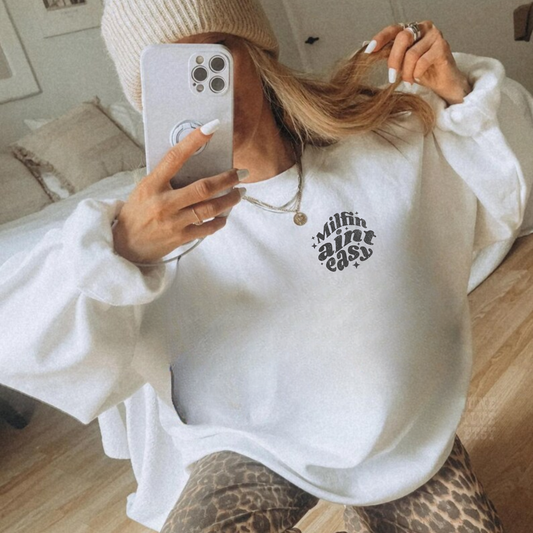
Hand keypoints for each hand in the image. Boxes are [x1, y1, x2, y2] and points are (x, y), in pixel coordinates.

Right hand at [112, 125, 245, 264]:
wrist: (124, 245)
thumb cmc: (136, 213)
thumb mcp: (144, 189)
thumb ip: (166, 178)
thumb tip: (193, 163)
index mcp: (152, 185)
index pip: (175, 157)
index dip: (194, 141)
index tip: (211, 127)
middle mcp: (163, 202)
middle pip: (203, 188)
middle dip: (227, 179)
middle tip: (241, 173)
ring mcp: (173, 221)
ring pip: (210, 208)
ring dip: (230, 199)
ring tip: (240, 193)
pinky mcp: (180, 237)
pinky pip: (207, 228)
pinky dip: (220, 221)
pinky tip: (225, 215)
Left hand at [363, 21, 472, 105]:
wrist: (444, 83)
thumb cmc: (422, 72)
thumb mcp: (401, 62)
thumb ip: (389, 53)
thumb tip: (366, 48)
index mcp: (411, 29)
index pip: (393, 29)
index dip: (380, 39)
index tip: (369, 51)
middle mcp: (423, 28)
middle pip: (402, 38)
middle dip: (394, 60)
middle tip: (391, 77)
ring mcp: (435, 35)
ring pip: (412, 53)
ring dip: (406, 72)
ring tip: (408, 81)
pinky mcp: (443, 47)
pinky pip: (422, 62)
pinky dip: (416, 74)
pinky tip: (418, 78)